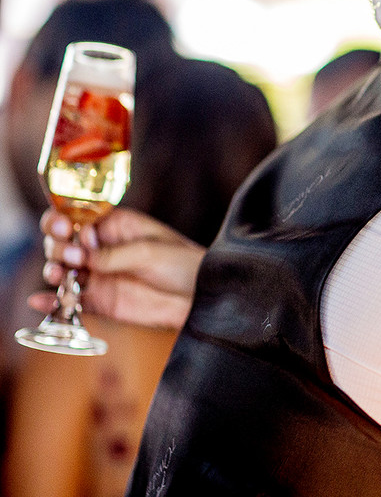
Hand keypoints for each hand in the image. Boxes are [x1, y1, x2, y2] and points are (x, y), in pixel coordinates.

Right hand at [32, 207, 202, 330]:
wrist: (202, 296)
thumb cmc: (184, 264)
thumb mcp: (150, 252)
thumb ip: (113, 254)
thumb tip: (79, 254)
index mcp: (116, 225)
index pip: (78, 217)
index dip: (63, 220)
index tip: (63, 227)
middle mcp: (102, 248)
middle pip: (63, 242)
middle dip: (58, 246)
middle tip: (69, 256)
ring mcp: (99, 274)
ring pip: (63, 270)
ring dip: (53, 271)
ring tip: (58, 275)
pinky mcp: (100, 300)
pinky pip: (70, 300)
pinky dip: (52, 301)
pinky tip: (40, 301)